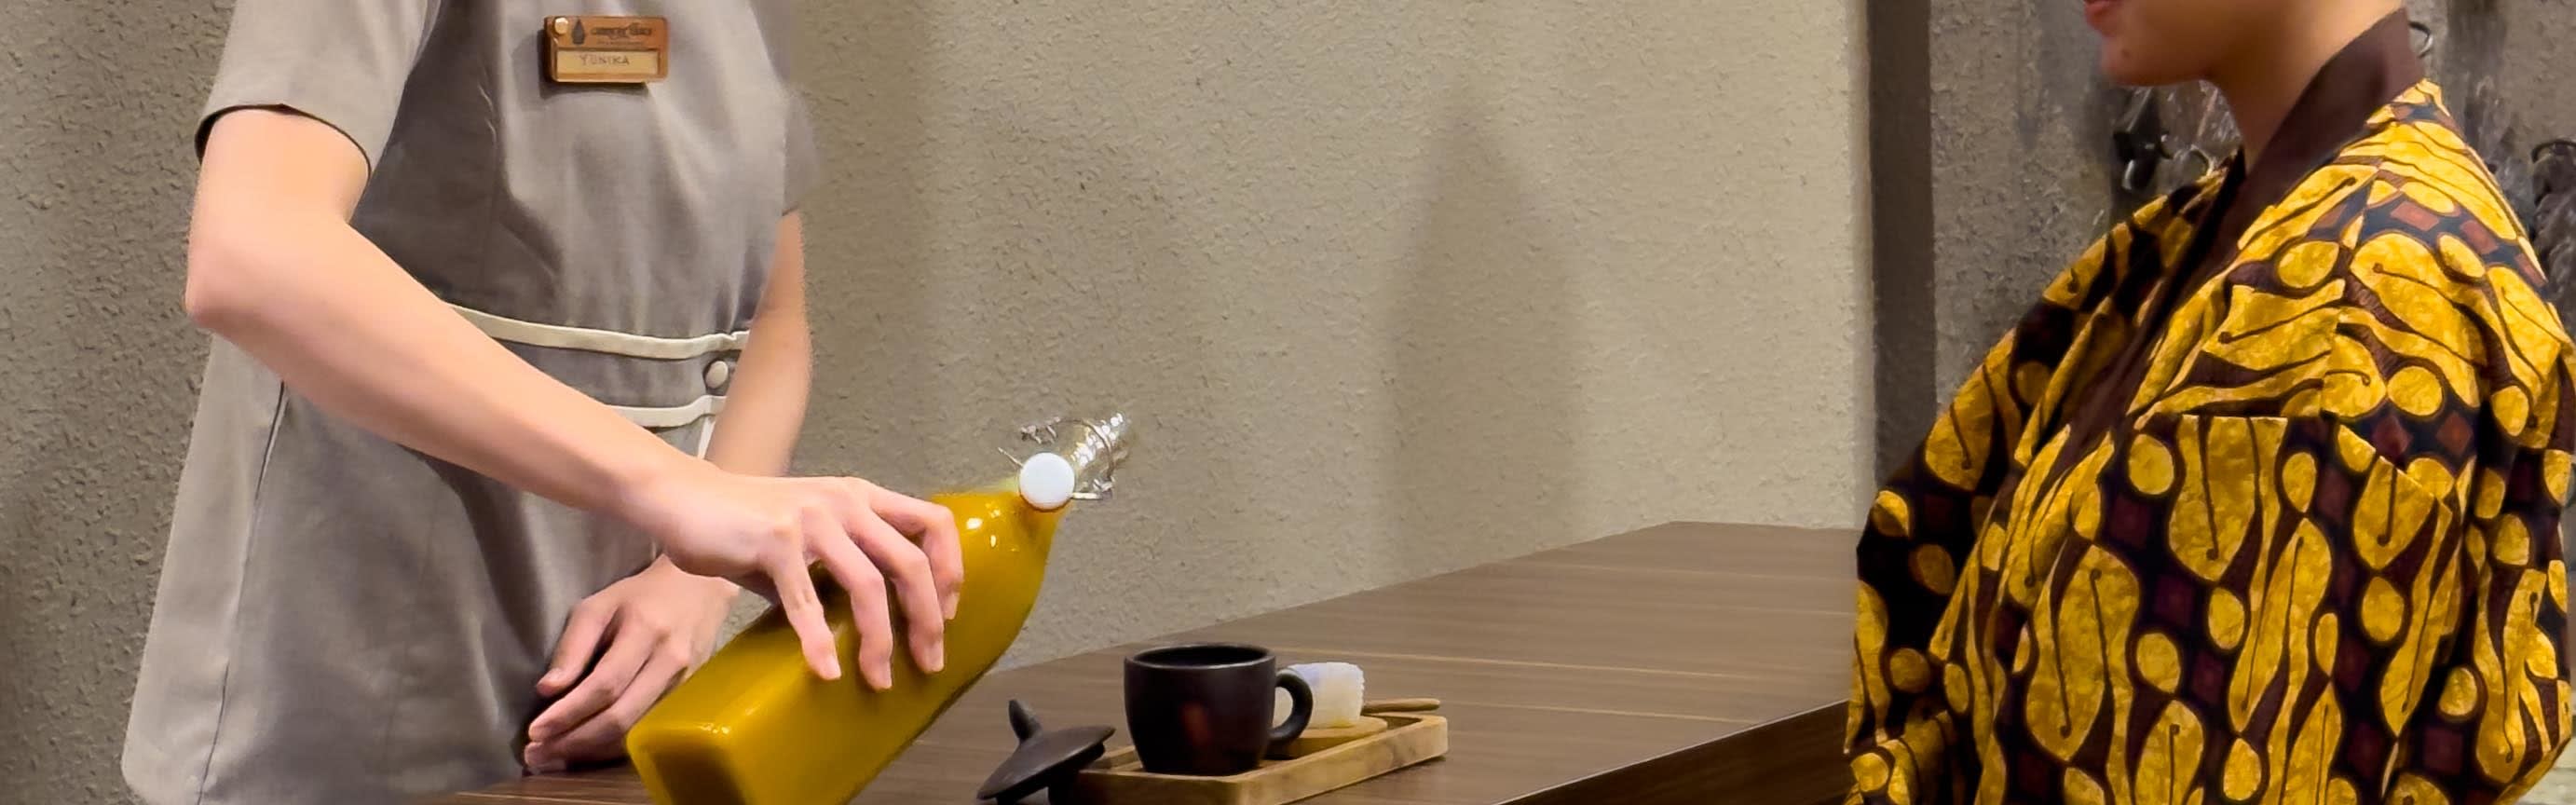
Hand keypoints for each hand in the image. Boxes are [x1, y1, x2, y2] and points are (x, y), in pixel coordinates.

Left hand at [523, 559, 734, 772]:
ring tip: (553, 758)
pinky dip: (611, 747)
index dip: (569, 712)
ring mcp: (684, 685)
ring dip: (590, 751)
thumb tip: (547, 690)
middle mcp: (669, 662)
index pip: (605, 684)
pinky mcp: (689, 700)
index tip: (535, 731)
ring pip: (635, 732)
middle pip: (621, 716)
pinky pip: (647, 732)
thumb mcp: (598, 606)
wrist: (698, 593)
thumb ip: (573, 646)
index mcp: (645, 632)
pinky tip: (585, 751)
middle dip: (575, 742)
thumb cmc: (639, 598)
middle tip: (537, 755)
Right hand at [615, 458, 964, 689]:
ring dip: (880, 640)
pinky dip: (819, 641)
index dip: (950, 570)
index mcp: (861, 497)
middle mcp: (845, 502)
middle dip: (927, 620)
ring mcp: (812, 519)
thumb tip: (869, 622)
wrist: (682, 497)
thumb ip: (840, 566)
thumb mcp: (807, 535)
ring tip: (880, 678)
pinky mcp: (775, 541)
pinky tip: (827, 670)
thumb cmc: (745, 522)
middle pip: (910, 563)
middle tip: (929, 662)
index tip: (948, 613)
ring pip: (868, 585)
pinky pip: (807, 600)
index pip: (934, 523)